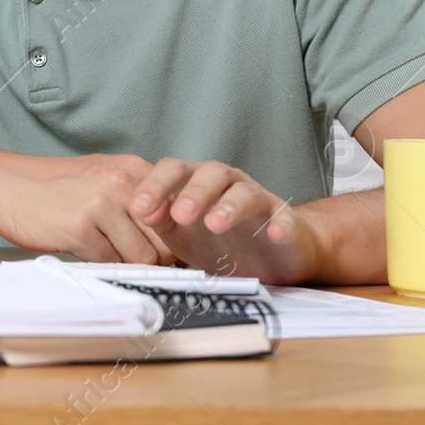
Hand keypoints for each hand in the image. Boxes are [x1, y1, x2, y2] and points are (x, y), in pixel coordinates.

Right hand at [0, 152, 173, 264]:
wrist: (3, 185)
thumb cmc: (52, 186)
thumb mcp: (101, 178)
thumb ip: (135, 196)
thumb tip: (170, 233)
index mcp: (132, 168)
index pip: (176, 213)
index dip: (171, 238)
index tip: (165, 251)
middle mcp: (121, 182)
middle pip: (164, 238)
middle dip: (154, 257)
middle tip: (136, 260)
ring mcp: (101, 204)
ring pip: (141, 256)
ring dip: (126, 263)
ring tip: (104, 250)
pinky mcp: (81, 228)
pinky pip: (110, 262)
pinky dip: (101, 263)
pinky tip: (83, 248)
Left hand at [129, 158, 318, 283]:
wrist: (270, 255)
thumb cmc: (218, 241)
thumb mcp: (180, 234)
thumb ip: (159, 220)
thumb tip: (140, 211)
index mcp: (197, 182)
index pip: (173, 170)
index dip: (155, 185)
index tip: (139, 208)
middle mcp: (227, 184)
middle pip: (210, 173)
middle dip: (193, 192)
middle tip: (180, 215)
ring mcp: (258, 200)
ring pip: (246, 192)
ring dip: (229, 206)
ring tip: (215, 224)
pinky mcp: (285, 221)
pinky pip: (285, 219)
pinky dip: (280, 225)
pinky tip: (273, 234)